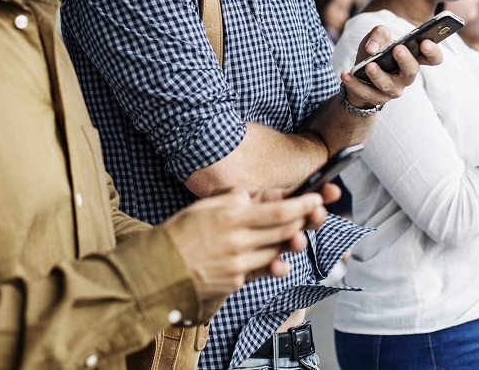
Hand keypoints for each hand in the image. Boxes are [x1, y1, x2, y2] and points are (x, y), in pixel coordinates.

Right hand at [160, 190, 325, 299]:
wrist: (160, 268)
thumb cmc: (181, 232)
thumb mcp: (205, 205)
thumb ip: (231, 198)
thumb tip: (252, 197)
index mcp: (231, 217)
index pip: (277, 211)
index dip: (302, 205)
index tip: (317, 198)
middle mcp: (238, 242)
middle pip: (283, 231)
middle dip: (304, 221)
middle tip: (318, 212)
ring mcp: (238, 265)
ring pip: (276, 252)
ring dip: (290, 242)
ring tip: (298, 234)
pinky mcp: (236, 282)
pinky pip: (260, 270)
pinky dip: (271, 262)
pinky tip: (277, 258)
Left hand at [339, 27, 441, 109]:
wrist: (358, 74)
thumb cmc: (374, 52)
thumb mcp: (376, 37)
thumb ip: (378, 35)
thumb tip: (373, 48)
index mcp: (413, 59)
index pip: (432, 58)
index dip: (432, 52)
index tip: (425, 42)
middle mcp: (406, 76)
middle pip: (411, 71)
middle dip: (405, 60)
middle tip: (397, 49)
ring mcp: (392, 89)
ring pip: (387, 84)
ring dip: (378, 75)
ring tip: (369, 65)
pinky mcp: (375, 98)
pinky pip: (365, 92)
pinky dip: (354, 83)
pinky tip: (346, 74)